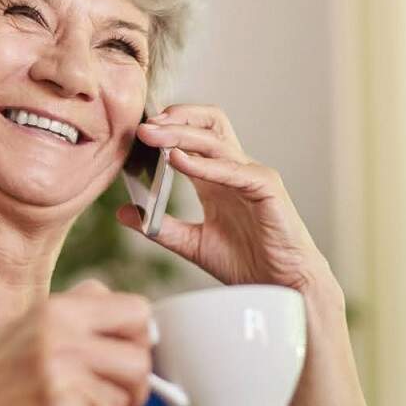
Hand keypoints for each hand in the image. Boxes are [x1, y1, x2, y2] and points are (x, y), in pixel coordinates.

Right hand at [0, 280, 151, 405]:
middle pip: (139, 362)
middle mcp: (62, 345)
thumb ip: (83, 309)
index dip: (141, 332)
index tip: (130, 347)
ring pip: (124, 399)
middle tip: (116, 388)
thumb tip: (142, 317)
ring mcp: (62, 388)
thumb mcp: (32, 321)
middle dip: (136, 380)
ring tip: (73, 402)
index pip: (137, 312)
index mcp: (58, 311)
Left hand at [118, 104, 335, 294]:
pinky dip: (204, 164)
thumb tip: (123, 213)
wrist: (282, 288)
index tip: (137, 131)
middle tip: (143, 126)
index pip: (194, 135)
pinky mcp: (267, 188)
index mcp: (217, 179)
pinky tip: (178, 161)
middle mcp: (235, 170)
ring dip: (182, 135)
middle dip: (176, 118)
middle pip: (209, 124)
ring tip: (153, 135)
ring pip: (216, 140)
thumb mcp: (193, 244)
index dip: (168, 127)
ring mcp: (252, 176)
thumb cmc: (248, 264)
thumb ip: (160, 228)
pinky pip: (233, 170)